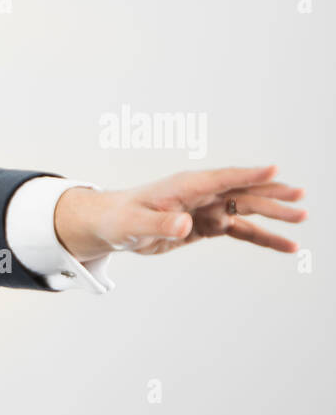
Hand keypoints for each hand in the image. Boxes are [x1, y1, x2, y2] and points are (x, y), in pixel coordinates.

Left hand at [54, 165, 306, 259]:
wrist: (113, 225)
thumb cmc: (120, 219)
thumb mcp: (134, 224)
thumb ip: (159, 224)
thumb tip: (184, 224)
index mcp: (184, 186)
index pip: (221, 178)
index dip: (246, 174)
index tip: (274, 169)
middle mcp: (201, 194)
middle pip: (242, 192)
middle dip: (271, 194)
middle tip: (301, 197)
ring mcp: (207, 209)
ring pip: (246, 210)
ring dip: (273, 216)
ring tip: (302, 220)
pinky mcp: (207, 225)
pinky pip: (240, 230)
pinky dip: (262, 237)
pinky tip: (284, 245)